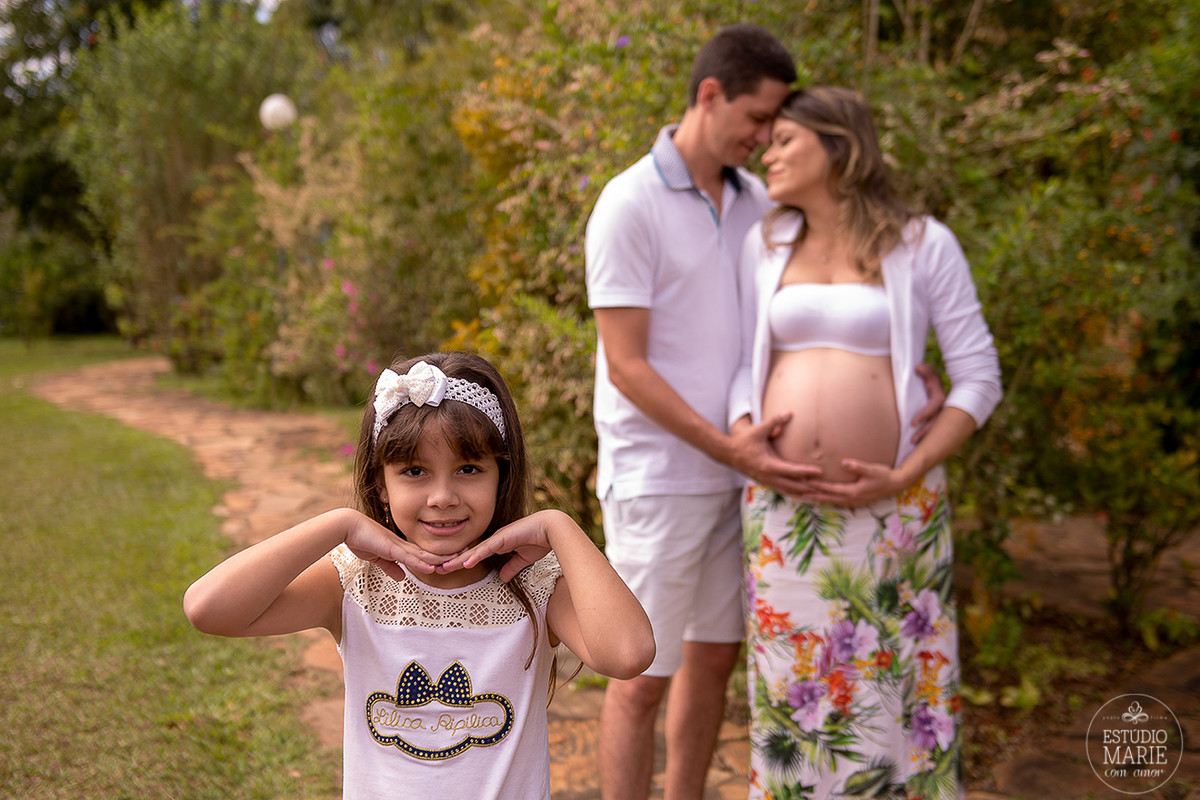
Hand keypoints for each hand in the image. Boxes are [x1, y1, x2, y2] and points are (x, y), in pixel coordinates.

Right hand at [343, 514, 446, 580]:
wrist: (348, 527)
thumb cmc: (361, 540)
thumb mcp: (378, 558)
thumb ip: (390, 567)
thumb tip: (401, 577)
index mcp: (401, 548)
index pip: (423, 554)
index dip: (438, 557)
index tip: (452, 558)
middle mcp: (403, 545)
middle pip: (428, 553)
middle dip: (446, 555)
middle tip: (464, 555)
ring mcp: (398, 546)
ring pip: (423, 555)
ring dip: (439, 558)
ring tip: (456, 560)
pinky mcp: (391, 548)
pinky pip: (409, 557)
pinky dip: (421, 563)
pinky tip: (433, 566)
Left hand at [437, 509, 563, 581]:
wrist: (552, 529)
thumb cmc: (540, 540)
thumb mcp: (523, 559)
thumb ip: (512, 567)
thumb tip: (503, 577)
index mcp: (497, 544)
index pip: (475, 555)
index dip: (461, 562)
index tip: (448, 569)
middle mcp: (494, 540)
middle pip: (469, 552)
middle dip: (453, 561)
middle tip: (437, 569)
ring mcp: (497, 538)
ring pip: (474, 551)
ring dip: (458, 560)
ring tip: (444, 567)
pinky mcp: (503, 538)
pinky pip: (486, 549)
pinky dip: (475, 556)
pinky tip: (464, 562)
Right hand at [728, 413, 822, 494]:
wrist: (728, 453)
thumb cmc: (744, 441)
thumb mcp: (759, 430)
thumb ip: (774, 422)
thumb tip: (789, 413)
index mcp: (768, 465)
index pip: (792, 471)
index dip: (807, 472)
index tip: (820, 471)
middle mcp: (768, 476)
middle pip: (793, 486)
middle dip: (808, 487)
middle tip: (824, 486)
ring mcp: (766, 481)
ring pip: (787, 491)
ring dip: (801, 492)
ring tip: (816, 493)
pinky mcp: (764, 482)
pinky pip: (781, 490)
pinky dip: (792, 492)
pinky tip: (801, 493)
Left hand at [802, 459, 905, 507]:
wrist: (896, 484)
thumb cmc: (883, 475)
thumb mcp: (872, 469)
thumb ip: (857, 466)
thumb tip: (844, 462)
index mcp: (853, 491)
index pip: (831, 489)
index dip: (818, 486)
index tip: (805, 482)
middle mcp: (851, 499)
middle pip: (828, 498)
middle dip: (813, 495)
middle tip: (797, 492)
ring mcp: (853, 502)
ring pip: (831, 502)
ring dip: (818, 499)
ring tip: (804, 497)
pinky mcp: (856, 501)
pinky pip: (837, 502)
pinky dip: (827, 500)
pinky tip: (821, 498)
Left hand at [911, 363, 946, 442]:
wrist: (935, 383)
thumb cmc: (930, 377)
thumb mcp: (929, 371)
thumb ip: (925, 369)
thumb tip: (918, 368)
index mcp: (939, 397)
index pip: (933, 408)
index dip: (924, 415)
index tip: (913, 422)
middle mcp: (942, 407)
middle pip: (935, 423)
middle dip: (925, 432)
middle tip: (912, 440)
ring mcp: (940, 414)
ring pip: (934, 428)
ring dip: (924, 436)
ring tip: (912, 442)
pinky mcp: (937, 418)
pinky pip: (933, 429)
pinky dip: (926, 436)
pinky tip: (917, 444)